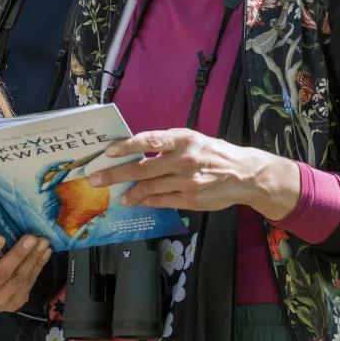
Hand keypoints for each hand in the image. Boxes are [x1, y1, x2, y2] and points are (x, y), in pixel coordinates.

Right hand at [0, 234, 51, 312]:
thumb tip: (4, 225)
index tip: (0, 236)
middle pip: (1, 273)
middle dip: (18, 254)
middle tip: (31, 238)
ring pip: (18, 279)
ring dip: (33, 259)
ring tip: (43, 243)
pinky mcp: (13, 305)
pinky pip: (28, 284)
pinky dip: (38, 267)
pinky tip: (44, 253)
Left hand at [87, 129, 300, 219]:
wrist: (244, 175)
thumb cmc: (213, 153)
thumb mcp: (192, 139)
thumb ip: (166, 143)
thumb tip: (133, 149)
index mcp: (183, 139)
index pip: (149, 140)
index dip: (126, 146)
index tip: (108, 151)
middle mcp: (184, 160)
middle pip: (142, 168)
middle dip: (115, 174)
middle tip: (95, 179)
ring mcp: (187, 182)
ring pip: (149, 188)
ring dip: (129, 192)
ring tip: (118, 195)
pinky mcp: (190, 199)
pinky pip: (161, 201)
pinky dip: (146, 201)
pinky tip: (136, 201)